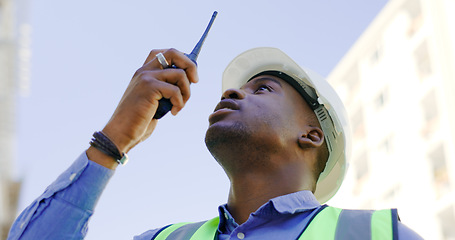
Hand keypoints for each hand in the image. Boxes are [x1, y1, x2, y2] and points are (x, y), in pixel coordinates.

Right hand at [87, 48, 197, 167]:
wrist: (121, 133)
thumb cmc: (139, 120)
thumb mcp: (154, 100)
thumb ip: (165, 88)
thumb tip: (190, 80)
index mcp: (144, 72)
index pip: (164, 53)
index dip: (182, 58)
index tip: (190, 73)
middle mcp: (144, 71)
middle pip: (174, 53)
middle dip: (190, 65)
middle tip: (195, 81)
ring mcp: (146, 78)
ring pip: (180, 74)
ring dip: (187, 92)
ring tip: (180, 105)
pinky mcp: (149, 88)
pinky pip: (176, 90)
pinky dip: (180, 103)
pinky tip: (174, 112)